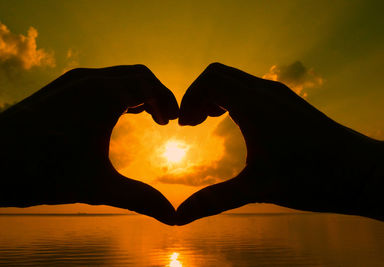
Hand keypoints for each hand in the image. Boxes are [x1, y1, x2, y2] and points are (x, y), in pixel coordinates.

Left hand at [0, 65, 178, 224]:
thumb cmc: (42, 173)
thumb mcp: (98, 187)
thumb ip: (140, 199)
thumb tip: (173, 217)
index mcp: (105, 95)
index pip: (149, 85)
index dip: (167, 101)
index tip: (173, 121)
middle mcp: (89, 80)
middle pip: (136, 75)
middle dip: (155, 94)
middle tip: (164, 119)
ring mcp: (70, 81)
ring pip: (116, 76)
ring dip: (135, 92)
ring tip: (145, 116)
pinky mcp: (57, 88)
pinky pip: (97, 81)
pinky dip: (115, 92)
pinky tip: (114, 115)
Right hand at [177, 63, 383, 224]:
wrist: (361, 173)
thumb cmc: (312, 178)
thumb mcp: (257, 189)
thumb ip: (214, 200)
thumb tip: (180, 218)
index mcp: (255, 105)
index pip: (210, 80)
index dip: (189, 98)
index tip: (184, 125)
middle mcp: (266, 91)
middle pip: (218, 74)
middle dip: (198, 95)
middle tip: (191, 123)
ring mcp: (279, 94)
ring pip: (235, 80)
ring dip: (215, 96)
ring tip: (206, 121)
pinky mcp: (288, 102)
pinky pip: (250, 88)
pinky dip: (232, 98)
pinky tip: (234, 122)